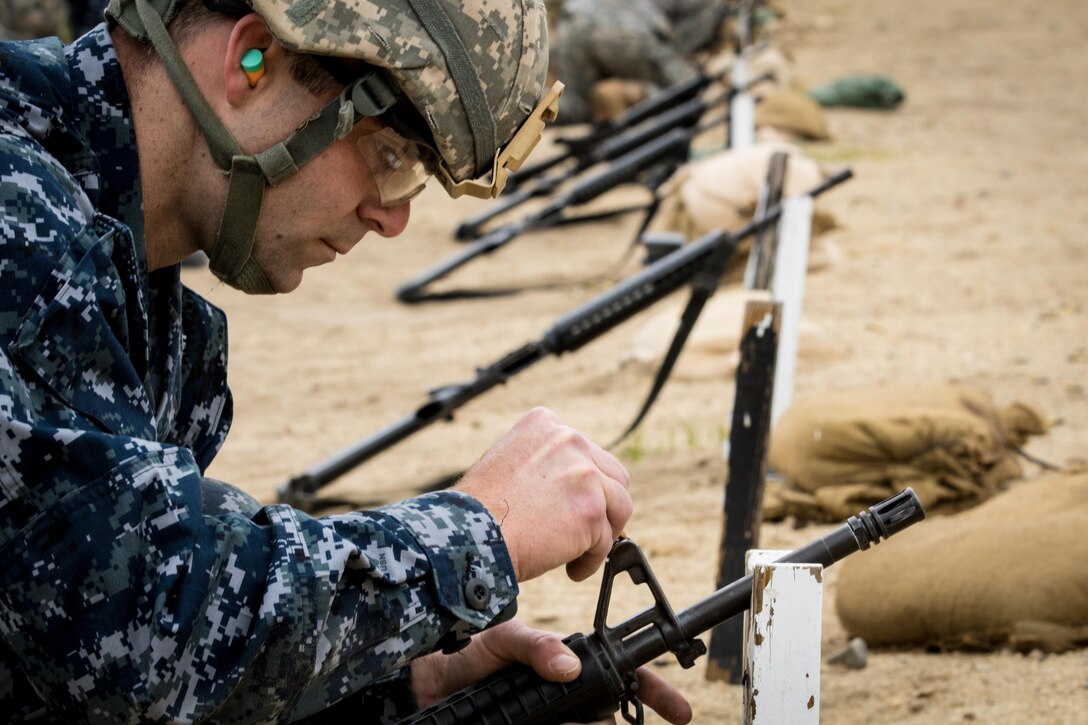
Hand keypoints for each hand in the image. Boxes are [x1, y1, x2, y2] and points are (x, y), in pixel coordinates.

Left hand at [411, 619, 691, 723]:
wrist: (425, 685)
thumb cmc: (466, 657)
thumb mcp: (502, 642)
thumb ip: (535, 648)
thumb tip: (569, 667)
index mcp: (564, 666)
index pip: (617, 677)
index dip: (650, 690)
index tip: (678, 710)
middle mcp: (563, 696)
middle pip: (608, 713)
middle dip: (616, 717)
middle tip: (624, 723)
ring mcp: (548, 718)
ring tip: (561, 721)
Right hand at [455, 407, 632, 581]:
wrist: (466, 533)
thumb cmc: (477, 509)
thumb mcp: (508, 463)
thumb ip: (545, 465)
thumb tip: (576, 489)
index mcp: (546, 424)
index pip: (585, 453)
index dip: (583, 485)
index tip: (569, 506)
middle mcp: (569, 440)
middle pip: (614, 475)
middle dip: (603, 505)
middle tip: (584, 530)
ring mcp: (584, 474)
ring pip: (619, 507)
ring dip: (601, 533)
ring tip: (576, 553)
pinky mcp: (591, 510)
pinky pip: (606, 541)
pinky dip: (591, 560)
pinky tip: (570, 568)